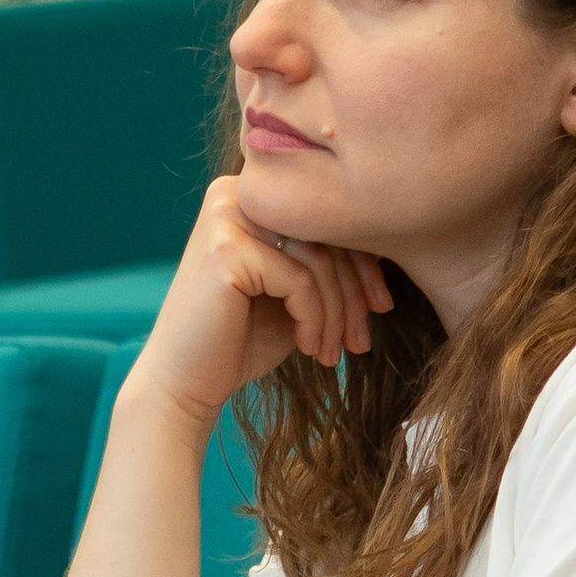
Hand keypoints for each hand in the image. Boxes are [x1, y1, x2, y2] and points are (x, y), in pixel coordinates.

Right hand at [128, 173, 391, 428]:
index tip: (381, 308)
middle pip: (327, 233)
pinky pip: (300, 280)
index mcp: (252, 194)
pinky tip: (311, 350)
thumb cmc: (240, 339)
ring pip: (320, 260)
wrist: (183, 384)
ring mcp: (227, 216)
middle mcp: (236, 192)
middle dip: (355, 293)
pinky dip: (314, 320)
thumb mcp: (293, 292)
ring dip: (337, 315)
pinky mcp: (227, 248)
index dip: (365, 263)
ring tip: (334, 352)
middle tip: (362, 339)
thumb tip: (391, 247)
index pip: (327, 217)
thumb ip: (326, 262)